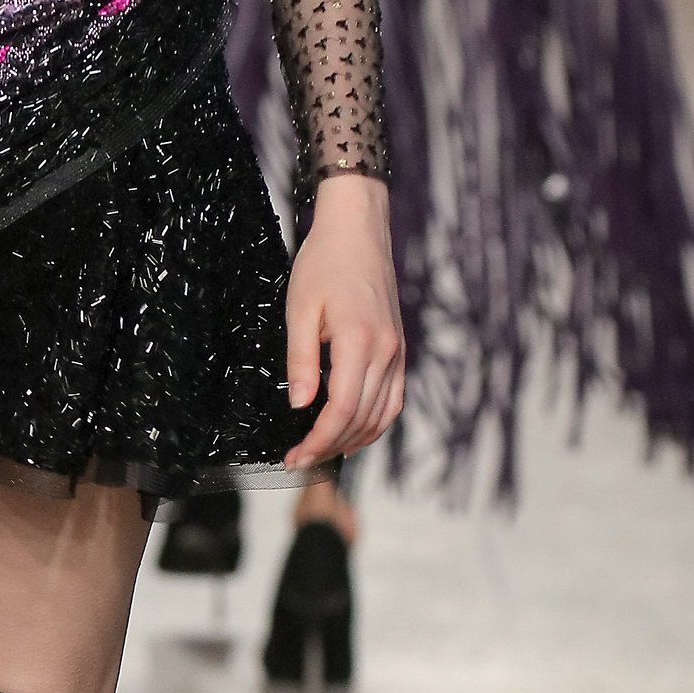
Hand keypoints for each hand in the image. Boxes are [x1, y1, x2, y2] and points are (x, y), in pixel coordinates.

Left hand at [282, 173, 405, 471]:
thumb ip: (301, 359)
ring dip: (353, 441)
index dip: (318, 441)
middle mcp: (386, 351)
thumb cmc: (324, 264)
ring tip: (322, 453)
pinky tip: (351, 432)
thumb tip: (299, 405)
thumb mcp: (299, 309)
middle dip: (330, 447)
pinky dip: (374, 424)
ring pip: (382, 415)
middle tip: (299, 461)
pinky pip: (393, 400)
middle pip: (362, 419)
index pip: (342, 409)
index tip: (295, 458)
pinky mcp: (399, 350)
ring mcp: (397, 352)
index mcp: (359, 340)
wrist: (358, 232)